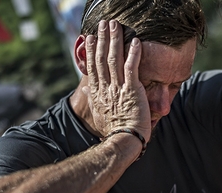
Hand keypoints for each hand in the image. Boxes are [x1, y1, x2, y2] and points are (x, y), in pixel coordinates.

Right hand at [83, 20, 151, 141]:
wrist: (123, 140)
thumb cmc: (113, 129)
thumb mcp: (98, 113)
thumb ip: (92, 98)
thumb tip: (85, 88)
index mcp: (97, 92)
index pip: (93, 67)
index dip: (92, 50)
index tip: (91, 37)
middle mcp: (106, 87)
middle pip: (102, 58)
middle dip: (103, 38)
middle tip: (103, 23)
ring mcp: (118, 88)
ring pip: (114, 59)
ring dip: (115, 40)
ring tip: (116, 25)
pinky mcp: (132, 90)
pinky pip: (132, 67)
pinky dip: (133, 53)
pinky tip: (135, 41)